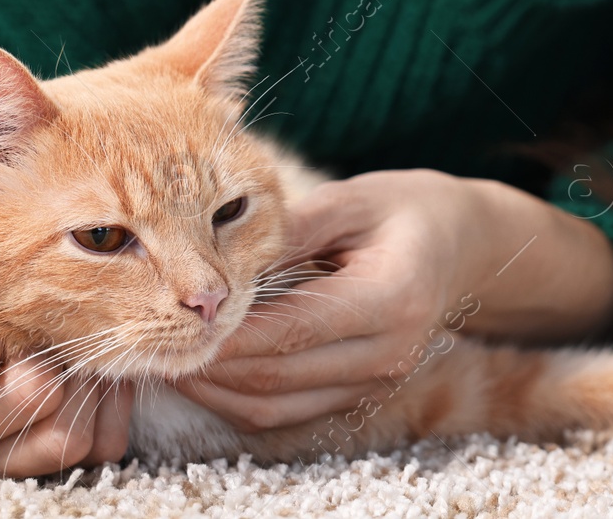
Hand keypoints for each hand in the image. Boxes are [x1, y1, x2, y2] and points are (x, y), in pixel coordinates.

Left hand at [174, 168, 485, 432]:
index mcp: (391, 297)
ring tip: (168, 359)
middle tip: (154, 342)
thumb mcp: (351, 200)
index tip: (175, 320)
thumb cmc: (402, 210)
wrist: (458, 244)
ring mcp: (376, 381)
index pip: (293, 330)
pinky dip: (240, 397)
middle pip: (280, 377)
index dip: (229, 334)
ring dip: (217, 391)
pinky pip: (288, 411)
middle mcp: (389, 352)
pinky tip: (206, 370)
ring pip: (277, 407)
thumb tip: (222, 258)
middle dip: (211, 366)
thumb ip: (290, 229)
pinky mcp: (359, 393)